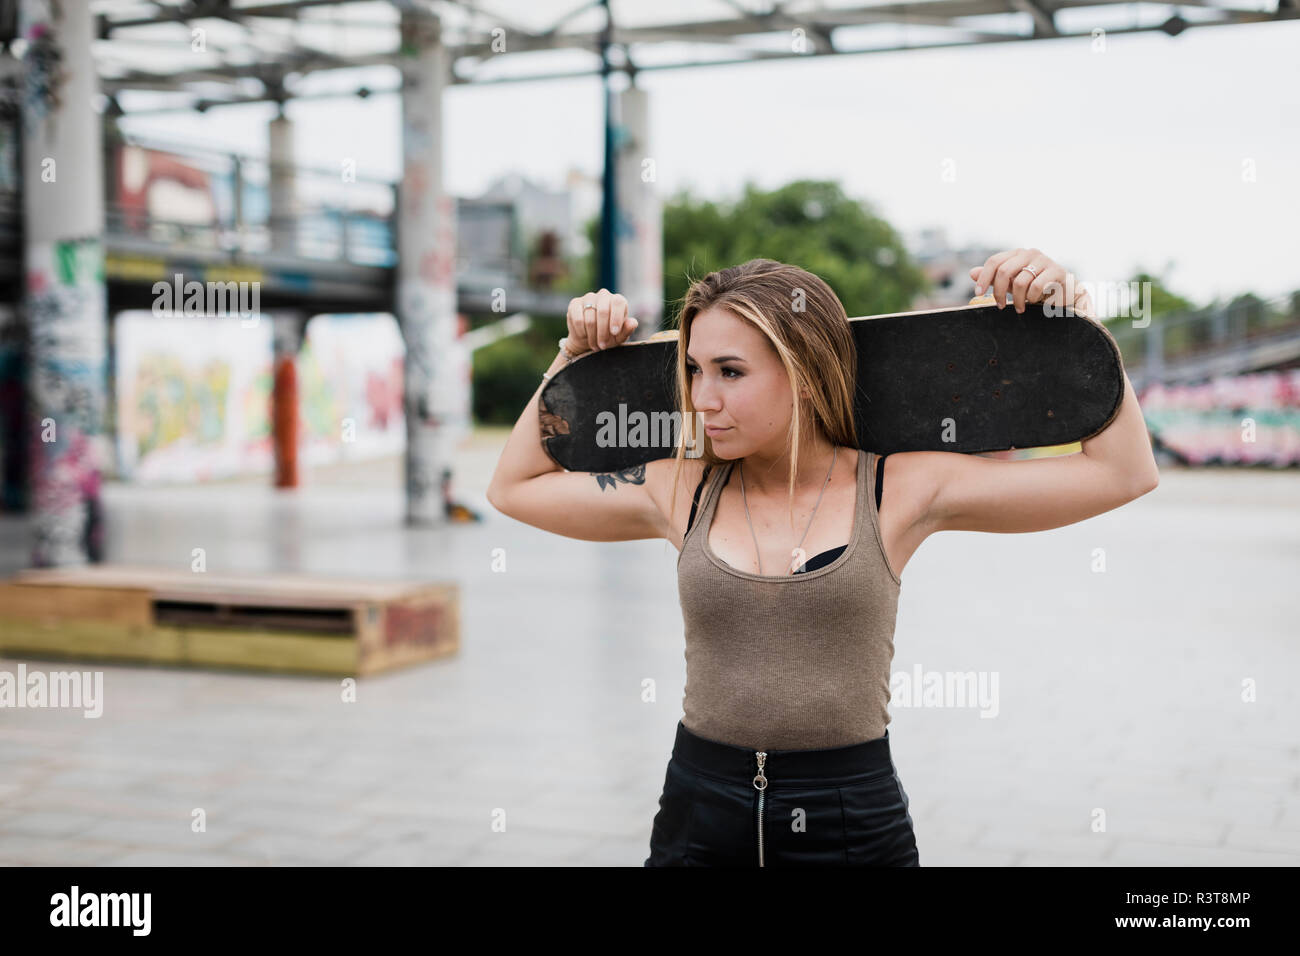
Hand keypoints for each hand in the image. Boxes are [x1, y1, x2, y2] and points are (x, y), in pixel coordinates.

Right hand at [566, 289, 638, 351]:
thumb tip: (632, 322)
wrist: (588, 340)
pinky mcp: (575, 304)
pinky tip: (584, 336)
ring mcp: (588, 298)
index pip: (618, 302)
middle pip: (603, 310)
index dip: (616, 318)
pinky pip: (578, 319)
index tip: (614, 333)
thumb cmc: (608, 336)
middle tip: (603, 345)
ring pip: (590, 317)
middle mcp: (603, 295)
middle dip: (603, 331)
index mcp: (617, 301)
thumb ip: (627, 330)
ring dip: (592, 335)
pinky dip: (581, 331)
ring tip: (595, 344)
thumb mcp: (619, 337)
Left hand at [968, 248, 1092, 317]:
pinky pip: (1037, 286)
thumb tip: (972, 273)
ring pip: (1020, 281)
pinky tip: (1034, 302)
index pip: (994, 261)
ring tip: (1019, 308)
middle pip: (1004, 270)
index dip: (984, 277)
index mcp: (1016, 254)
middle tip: (1000, 306)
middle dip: (998, 292)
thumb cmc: (1032, 286)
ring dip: (1017, 299)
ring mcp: (1044, 260)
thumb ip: (993, 277)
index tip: (977, 294)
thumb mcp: (1010, 283)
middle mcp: (1029, 253)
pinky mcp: (1057, 271)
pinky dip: (1032, 298)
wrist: (1061, 291)